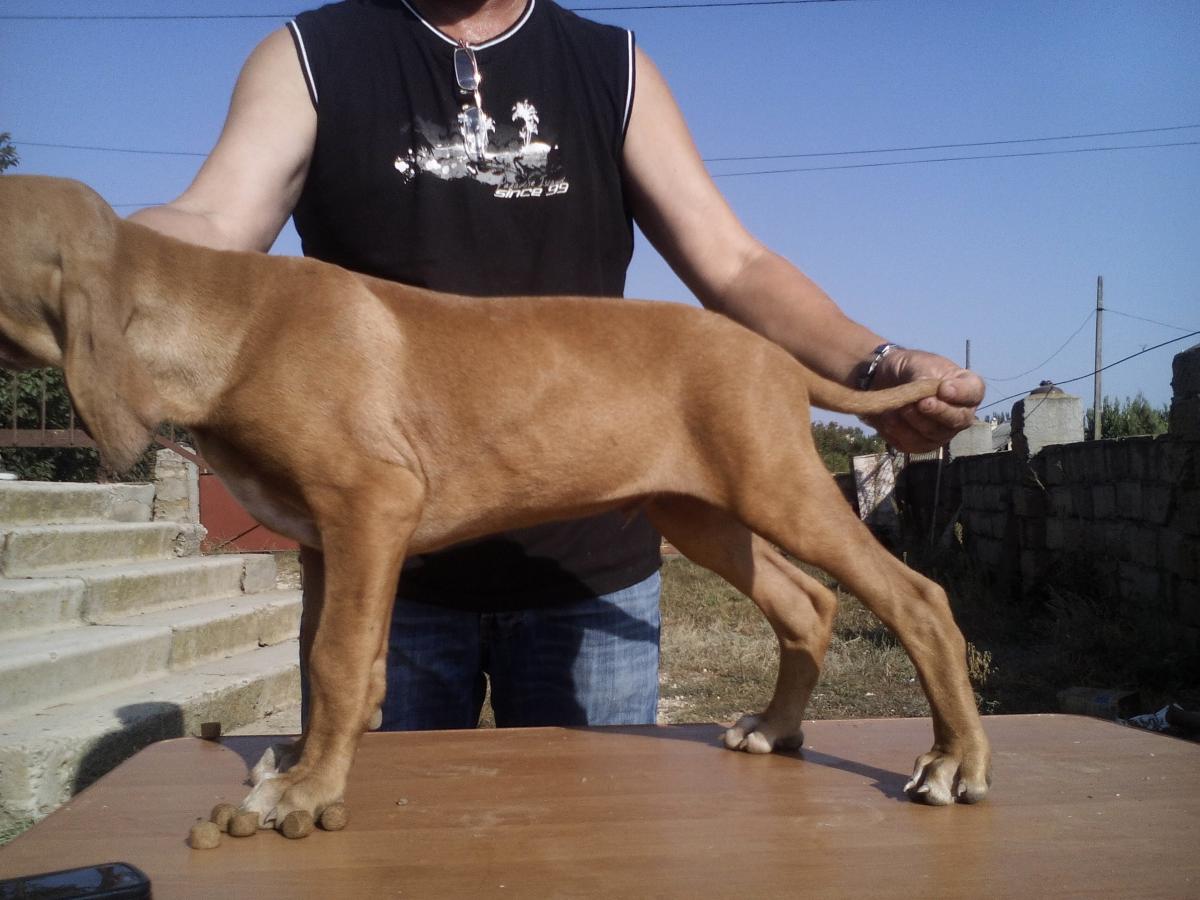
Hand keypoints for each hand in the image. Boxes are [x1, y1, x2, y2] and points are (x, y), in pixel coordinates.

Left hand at [860, 348, 983, 452]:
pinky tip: (888, 418)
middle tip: (921, 402)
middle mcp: (959, 413)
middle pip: (958, 420)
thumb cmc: (909, 368)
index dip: (961, 393)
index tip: (944, 389)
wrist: (885, 380)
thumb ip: (925, 377)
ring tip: (899, 406)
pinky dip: (898, 432)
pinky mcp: (920, 444)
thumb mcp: (918, 364)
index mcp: (966, 387)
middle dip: (938, 412)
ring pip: (934, 435)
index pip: (974, 393)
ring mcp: (941, 432)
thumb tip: (927, 395)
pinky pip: (913, 445)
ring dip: (915, 421)